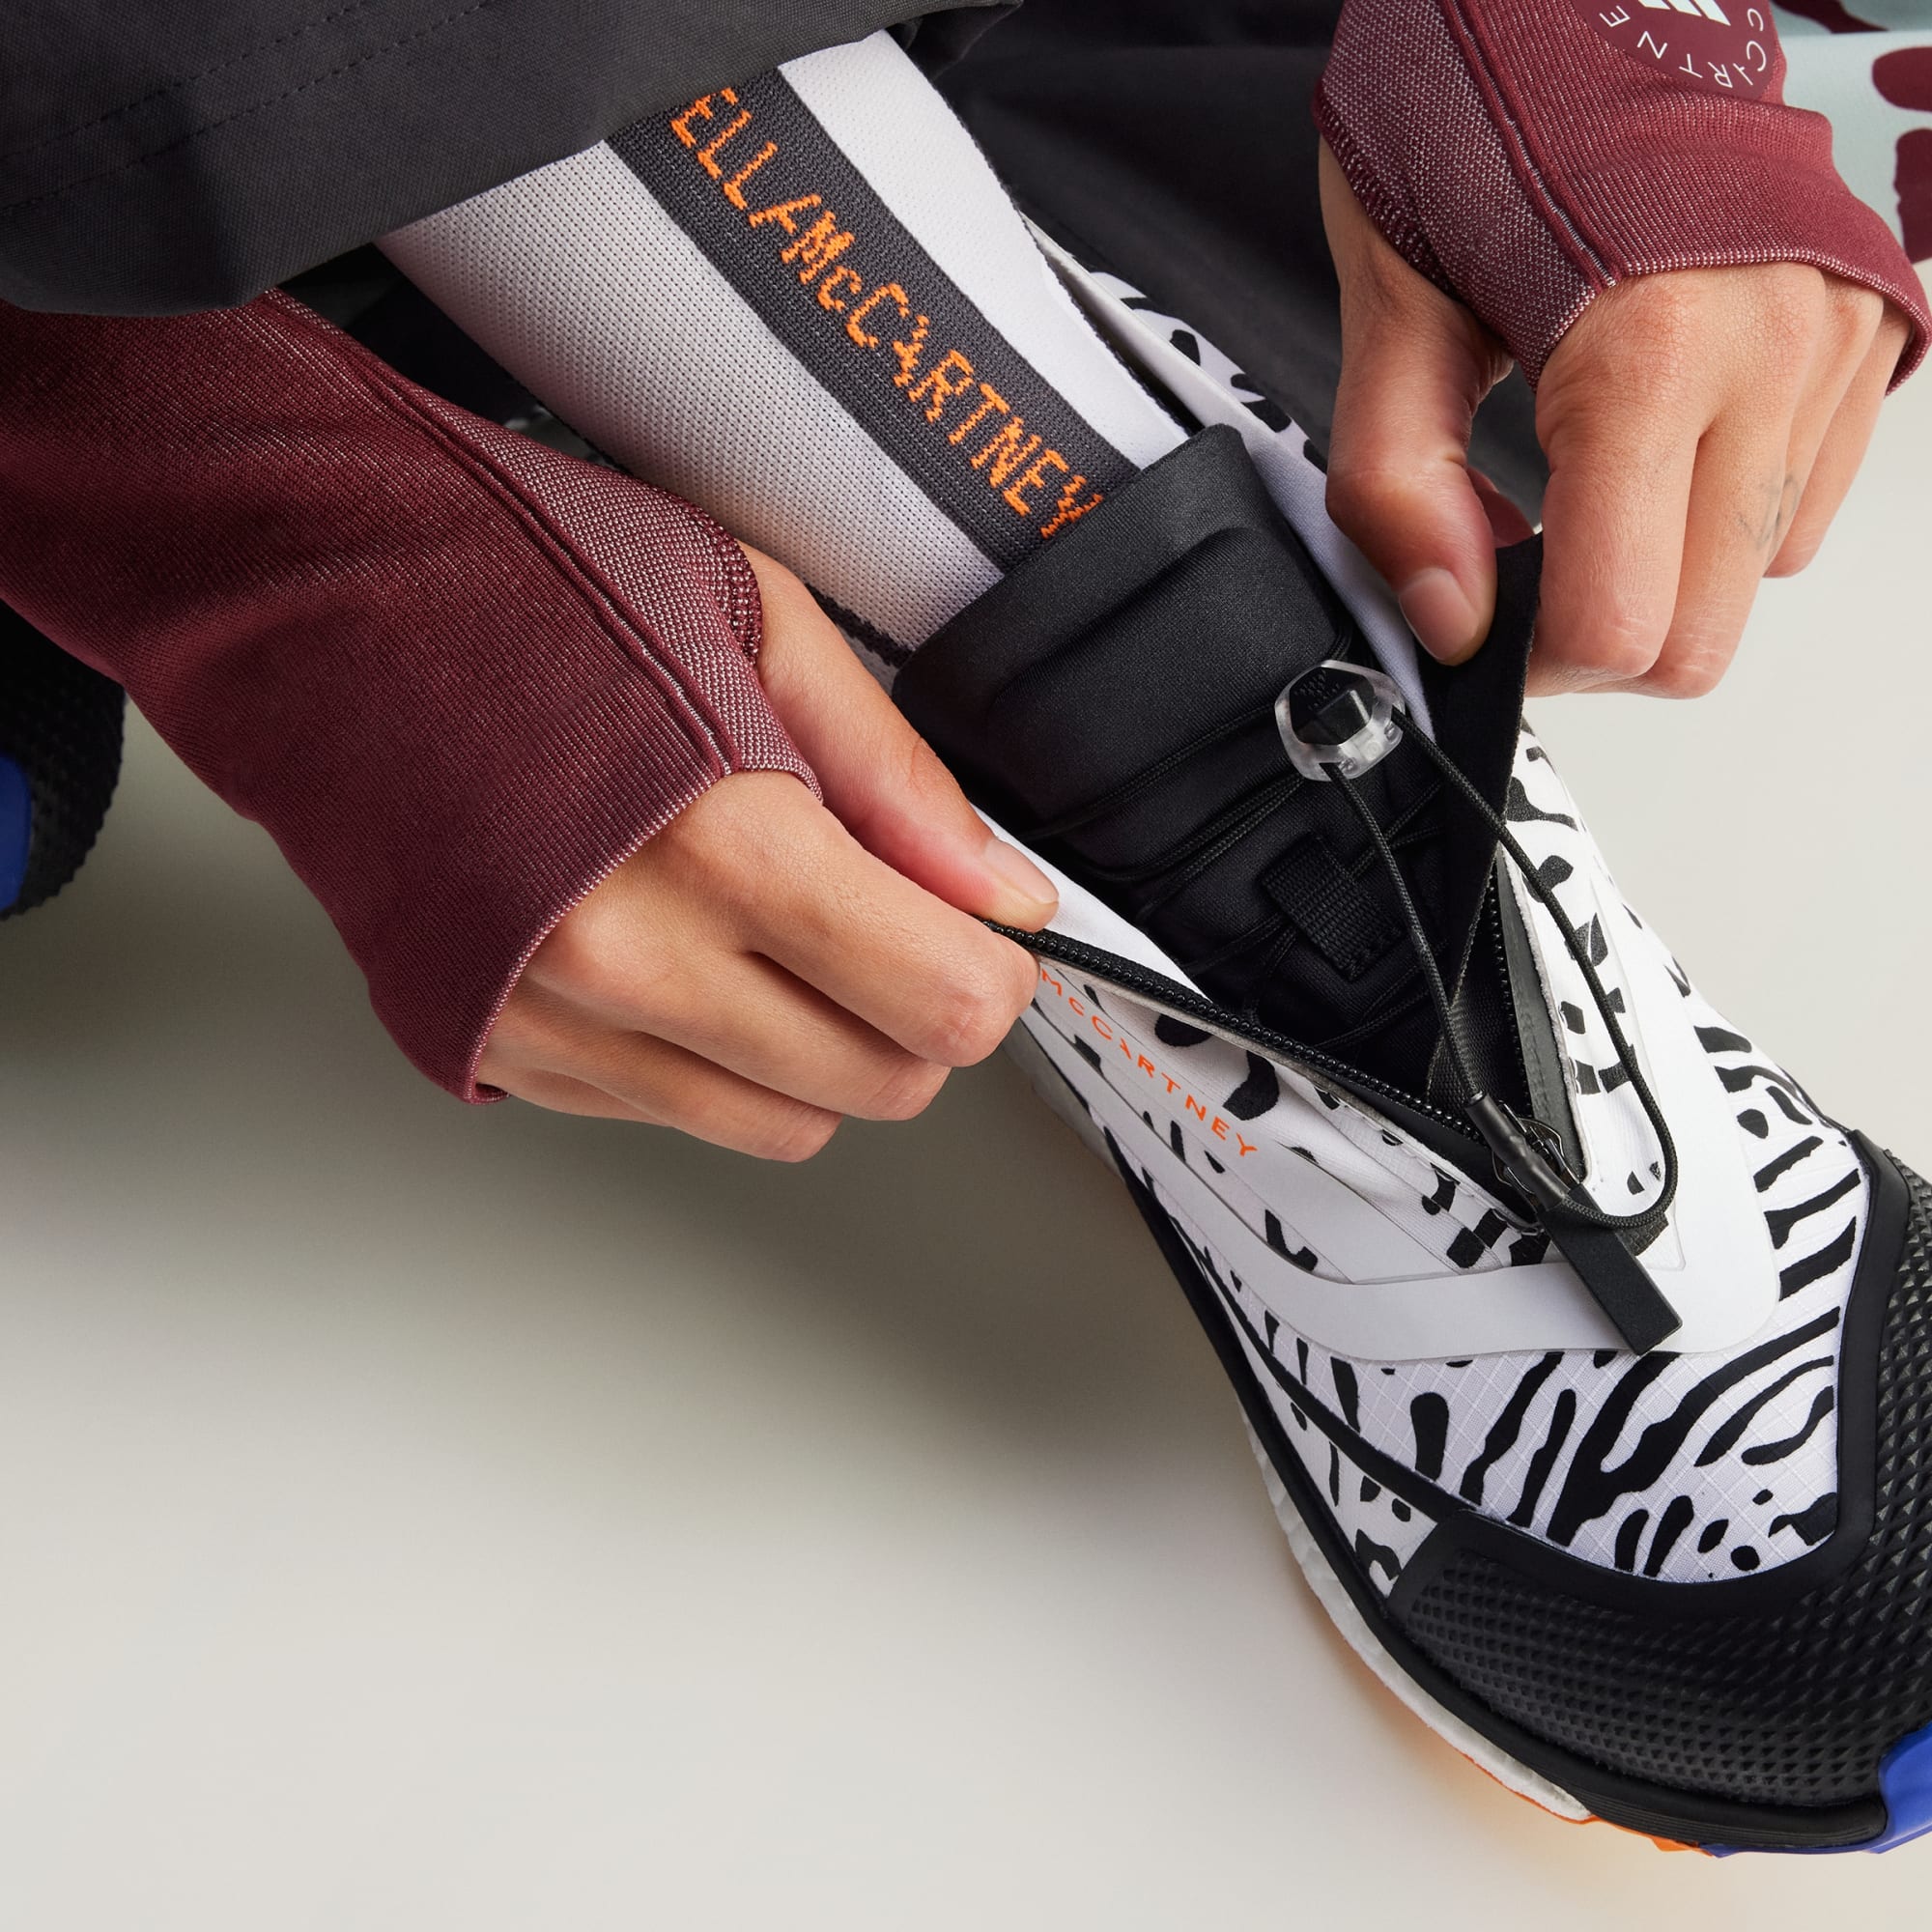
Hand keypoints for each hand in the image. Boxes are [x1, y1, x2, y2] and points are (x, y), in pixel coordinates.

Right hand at [477, 547, 1055, 1155]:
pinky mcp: (503, 1056)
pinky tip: (671, 942)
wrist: (315, 617)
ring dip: (817, 1047)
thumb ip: (896, 775)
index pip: (940, 1004)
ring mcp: (559, 1025)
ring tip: (767, 925)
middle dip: (914, 1010)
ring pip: (785, 1126)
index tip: (975, 926)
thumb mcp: (754, 618)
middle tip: (877, 913)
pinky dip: (709, 1054)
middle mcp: (634, 963)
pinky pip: (674, 1114)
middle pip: (880, 1085)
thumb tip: (1001, 893)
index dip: (989, 971)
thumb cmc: (524, 587)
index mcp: (721, 845)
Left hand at [1317, 144, 1910, 696]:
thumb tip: (1447, 622)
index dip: (1534, 663)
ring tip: (1585, 473)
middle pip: (1701, 639)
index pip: (1620, 627)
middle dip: (1600, 639)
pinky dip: (1718, 509)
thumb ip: (1397, 482)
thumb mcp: (1390, 300)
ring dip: (1662, 569)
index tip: (1483, 624)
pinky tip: (1655, 435)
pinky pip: (1799, 504)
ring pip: (1753, 576)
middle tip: (1525, 571)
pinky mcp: (1868, 333)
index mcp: (1649, 351)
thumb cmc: (1482, 110)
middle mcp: (1773, 354)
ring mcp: (1835, 344)